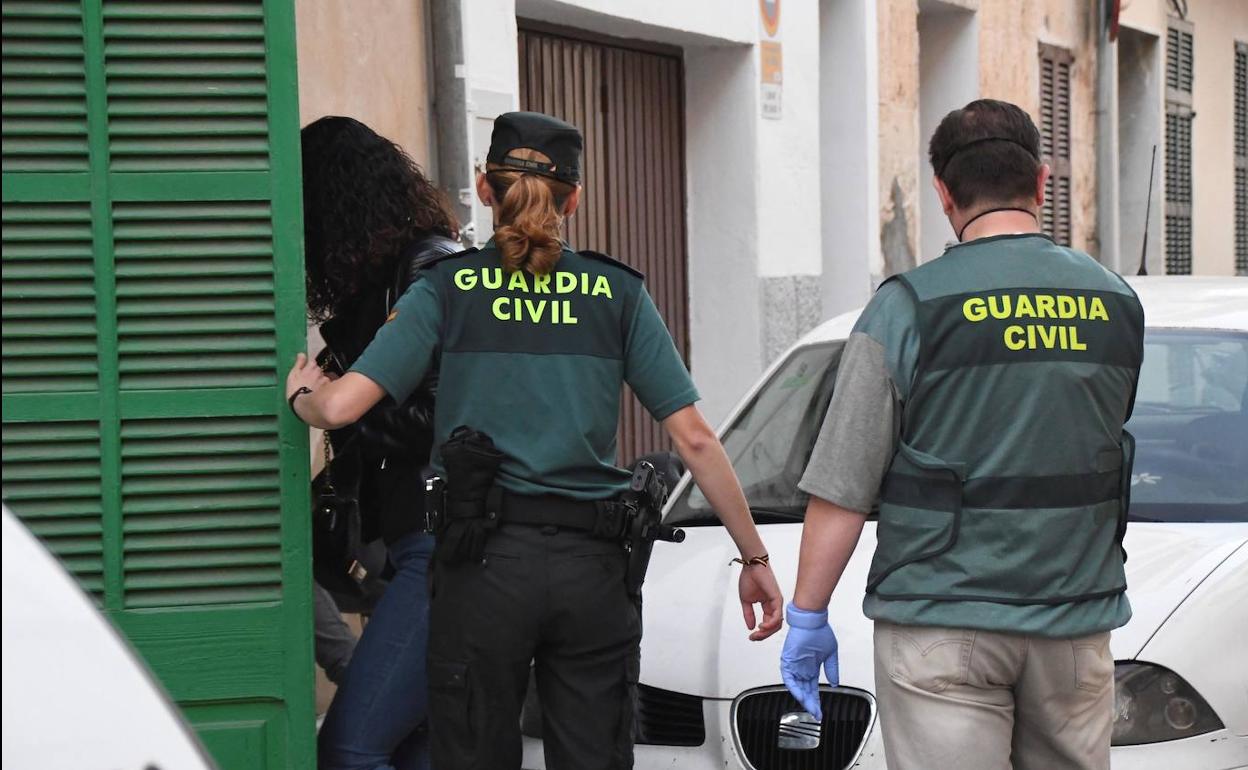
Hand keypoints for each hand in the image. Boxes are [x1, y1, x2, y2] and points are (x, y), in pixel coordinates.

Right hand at [286, 352, 329, 401]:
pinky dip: (324, 388)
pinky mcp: (328, 388)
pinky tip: (319, 393)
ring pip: (324, 377)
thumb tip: (301, 353)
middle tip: (308, 382)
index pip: (312, 362)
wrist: (302, 403)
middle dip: (315, 374)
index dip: (309, 367)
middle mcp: (319, 371)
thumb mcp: (293, 374)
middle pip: (319, 369)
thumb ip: (299, 363)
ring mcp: (325, 379)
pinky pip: (328, 386)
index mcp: (310, 366)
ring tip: (313, 389)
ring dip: (320, 381)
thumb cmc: (295, 388)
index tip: (305, 373)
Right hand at [738, 563, 783, 640]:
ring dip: (767, 632)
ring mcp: (777, 603)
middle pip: (773, 627)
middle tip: (754, 637)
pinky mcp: (777, 599)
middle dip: (764, 635)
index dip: (760, 633)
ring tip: (758, 633)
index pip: (767, 624)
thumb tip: (750, 627)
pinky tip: (762, 626)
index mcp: (767, 606)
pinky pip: (777, 616)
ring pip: (777, 624)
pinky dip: (770, 624)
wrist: (751, 566)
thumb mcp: (746, 601)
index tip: (751, 637)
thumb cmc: (749, 579)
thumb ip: (749, 615)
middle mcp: (774, 606)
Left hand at [780, 603, 837, 719]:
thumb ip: (832, 670)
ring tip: (811, 708)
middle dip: (811, 703)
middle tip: (816, 714)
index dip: (816, 700)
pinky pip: (789, 678)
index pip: (812, 688)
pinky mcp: (788, 661)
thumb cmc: (820, 631)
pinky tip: (802, 696)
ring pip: (797, 687)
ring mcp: (794, 665)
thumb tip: (834, 684)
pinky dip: (795, 688)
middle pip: (805, 690)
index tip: (820, 711)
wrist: (812, 620)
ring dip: (804, 698)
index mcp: (811, 666)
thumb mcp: (830, 654)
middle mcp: (802, 668)